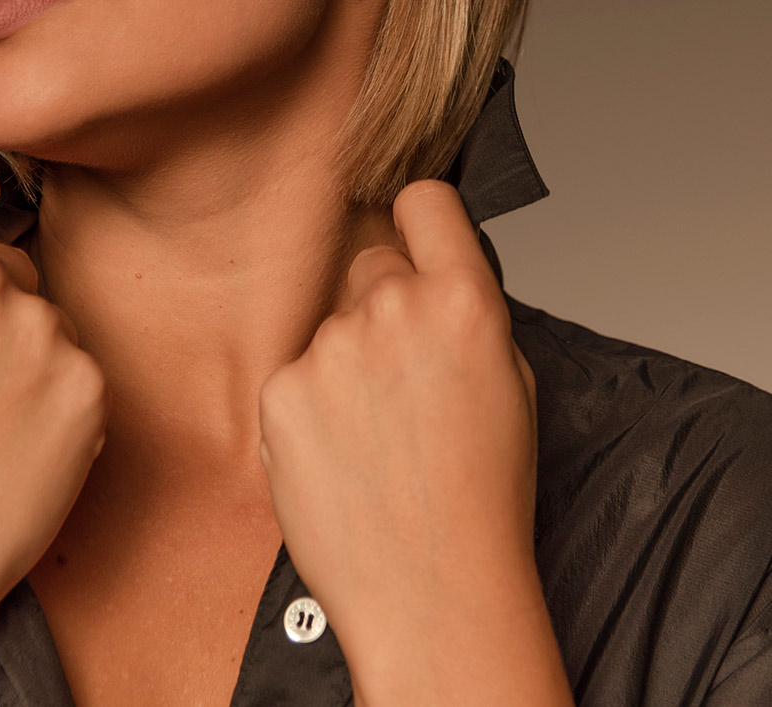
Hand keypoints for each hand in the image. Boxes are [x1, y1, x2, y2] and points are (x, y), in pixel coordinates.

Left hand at [258, 180, 569, 704]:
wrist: (432, 592)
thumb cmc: (482, 500)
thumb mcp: (511, 384)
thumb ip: (467, 314)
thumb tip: (433, 278)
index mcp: (463, 300)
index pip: (424, 200)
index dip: (418, 219)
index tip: (412, 235)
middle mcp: (392, 308)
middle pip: (369, 263)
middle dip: (382, 303)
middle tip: (400, 373)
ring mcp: (329, 348)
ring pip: (330, 326)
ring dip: (346, 361)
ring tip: (374, 435)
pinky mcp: (281, 390)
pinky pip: (296, 373)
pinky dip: (311, 405)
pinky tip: (341, 455)